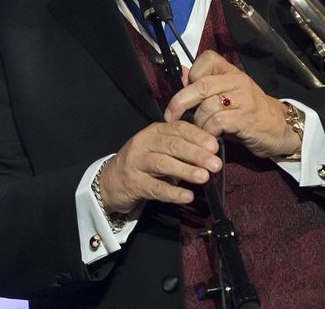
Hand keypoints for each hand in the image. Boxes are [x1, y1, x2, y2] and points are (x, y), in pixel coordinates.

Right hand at [98, 121, 221, 214]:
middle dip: (196, 154)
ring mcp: (136, 162)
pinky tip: (187, 196)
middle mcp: (144, 143)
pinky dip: (173, 192)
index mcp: (154, 131)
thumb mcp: (158, 148)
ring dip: (186, 170)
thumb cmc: (141, 163)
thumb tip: (211, 153)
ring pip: (163, 163)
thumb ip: (180, 147)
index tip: (215, 146)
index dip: (198, 136)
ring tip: (204, 177)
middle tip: (215, 163)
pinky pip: (155, 187)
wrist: (109, 181)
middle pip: (172, 145)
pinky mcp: (133, 183)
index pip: (178, 128)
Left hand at [164, 50, 301, 158]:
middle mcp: (238, 81)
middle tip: (171, 116)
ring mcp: (244, 99)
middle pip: (201, 85)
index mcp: (232, 72)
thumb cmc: (249, 113)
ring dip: (197, 122)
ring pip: (207, 106)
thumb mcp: (228, 95)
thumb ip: (205, 86)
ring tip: (200, 130)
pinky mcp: (246, 118)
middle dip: (180, 102)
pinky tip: (210, 137)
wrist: (280, 129)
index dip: (192, 75)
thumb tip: (181, 73)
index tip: (185, 91)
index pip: (207, 59)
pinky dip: (208, 131)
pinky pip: (217, 121)